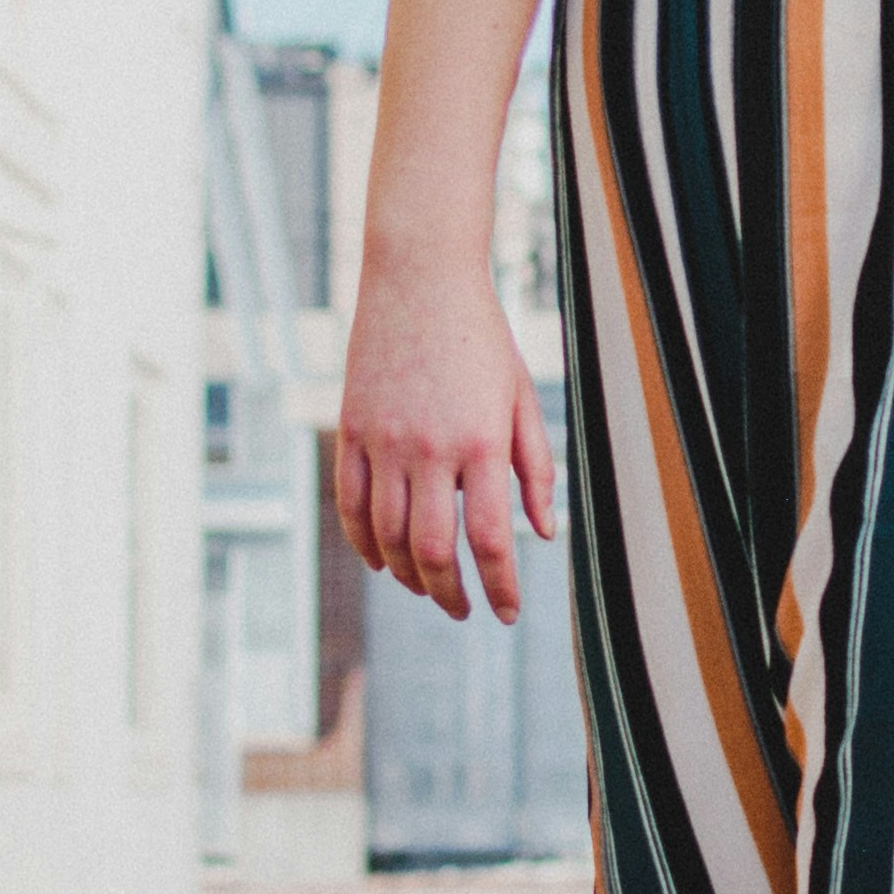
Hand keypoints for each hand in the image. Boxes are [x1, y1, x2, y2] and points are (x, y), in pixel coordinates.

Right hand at [336, 257, 557, 624]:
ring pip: (387, 537)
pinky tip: (380, 561)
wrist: (420, 279)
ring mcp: (384, 441)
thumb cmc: (481, 339)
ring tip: (427, 586)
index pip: (490, 539)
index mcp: (481, 443)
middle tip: (464, 609)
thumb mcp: (520, 399)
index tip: (506, 614)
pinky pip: (351, 505)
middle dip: (450, 593)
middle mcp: (429, 449)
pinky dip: (364, 543)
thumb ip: (534, 469)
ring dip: (407, 575)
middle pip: (432, 551)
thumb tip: (543, 534)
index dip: (499, 586)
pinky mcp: (352, 430)